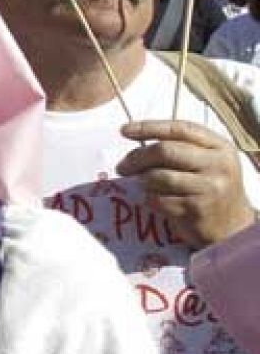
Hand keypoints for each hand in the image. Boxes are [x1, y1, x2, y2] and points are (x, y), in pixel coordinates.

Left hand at [119, 120, 257, 247]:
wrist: (231, 227)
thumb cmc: (209, 187)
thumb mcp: (206, 161)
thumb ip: (179, 146)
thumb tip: (133, 138)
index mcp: (220, 147)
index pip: (180, 129)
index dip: (149, 127)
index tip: (124, 130)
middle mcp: (218, 165)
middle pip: (165, 151)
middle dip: (137, 157)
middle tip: (122, 167)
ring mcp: (209, 188)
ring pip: (157, 176)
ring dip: (144, 181)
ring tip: (147, 185)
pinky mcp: (196, 209)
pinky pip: (158, 199)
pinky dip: (151, 199)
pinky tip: (159, 201)